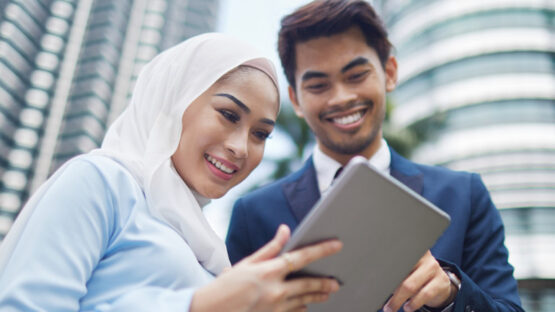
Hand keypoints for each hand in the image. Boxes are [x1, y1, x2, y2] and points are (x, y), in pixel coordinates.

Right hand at [191, 224, 342, 311]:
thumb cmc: (225, 286)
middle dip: (324, 282)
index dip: (322, 250)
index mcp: (268, 271)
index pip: (301, 257)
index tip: (336, 245)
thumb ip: (271, 248)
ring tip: (326, 293)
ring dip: (317, 296)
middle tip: (335, 282)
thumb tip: (285, 230)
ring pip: (304, 301)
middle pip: (308, 283)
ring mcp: (275, 308)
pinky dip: (300, 307)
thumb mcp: (246, 263)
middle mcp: (275, 290)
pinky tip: (305, 305)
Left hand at [383, 250, 455, 311]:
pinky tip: (408, 307)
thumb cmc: (417, 277)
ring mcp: (433, 267)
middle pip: (400, 273)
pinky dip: (414, 303)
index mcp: (410, 250)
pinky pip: (425, 294)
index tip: (376, 283)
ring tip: (391, 308)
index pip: (394, 259)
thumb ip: (394, 274)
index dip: (384, 272)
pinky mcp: (441, 281)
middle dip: (389, 290)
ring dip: (398, 299)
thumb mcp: (405, 271)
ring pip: (411, 285)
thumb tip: (376, 286)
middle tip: (382, 302)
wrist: (440, 284)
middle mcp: (423, 256)